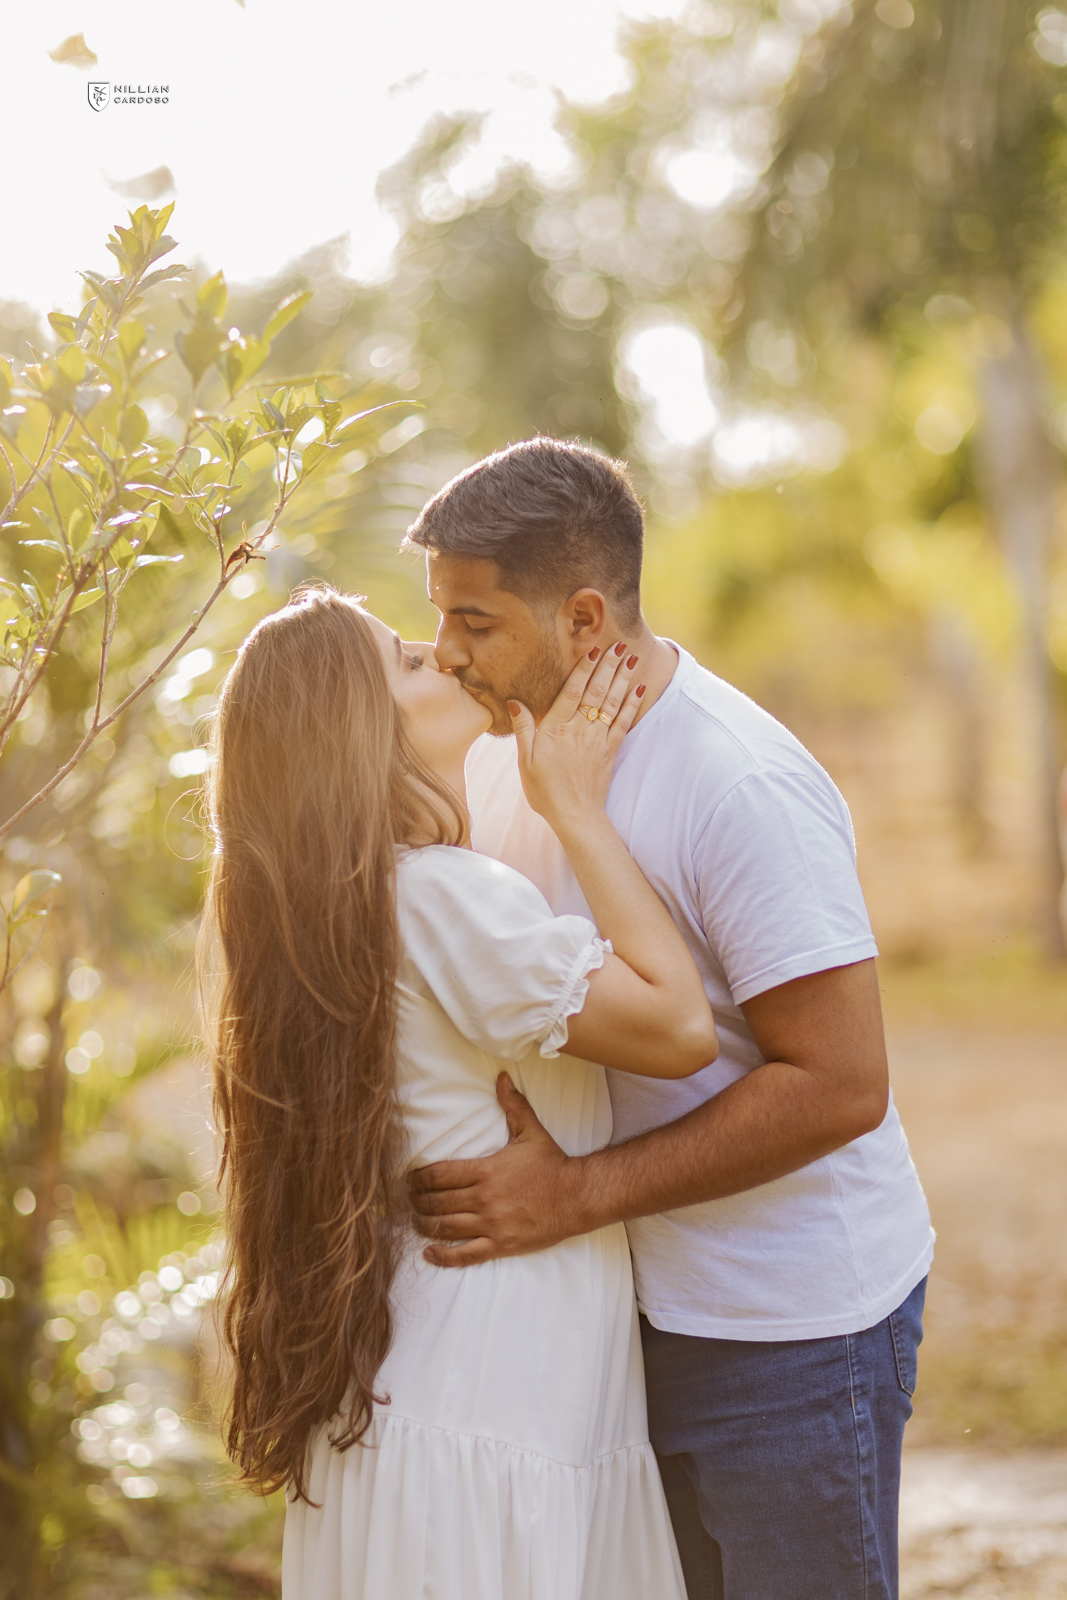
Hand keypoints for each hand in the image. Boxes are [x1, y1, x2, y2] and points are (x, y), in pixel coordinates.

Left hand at [408, 1074, 584, 1265]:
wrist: (577, 1196)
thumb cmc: (552, 1164)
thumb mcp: (531, 1131)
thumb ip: (512, 1104)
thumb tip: (501, 1077)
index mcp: (486, 1170)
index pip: (439, 1175)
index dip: (418, 1179)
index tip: (410, 1180)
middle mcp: (484, 1199)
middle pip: (437, 1202)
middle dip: (417, 1202)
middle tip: (407, 1200)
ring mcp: (491, 1224)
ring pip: (445, 1227)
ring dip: (424, 1225)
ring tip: (415, 1221)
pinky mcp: (501, 1245)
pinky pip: (465, 1255)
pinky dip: (443, 1256)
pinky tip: (429, 1253)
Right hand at [507, 642, 643, 830]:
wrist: (574, 816)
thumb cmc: (545, 790)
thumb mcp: (525, 760)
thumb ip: (524, 728)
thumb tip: (515, 701)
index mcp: (557, 728)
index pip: (572, 691)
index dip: (583, 669)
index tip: (592, 649)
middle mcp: (580, 729)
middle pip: (596, 691)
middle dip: (608, 666)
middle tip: (618, 644)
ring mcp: (598, 739)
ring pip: (612, 702)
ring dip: (622, 678)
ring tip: (630, 657)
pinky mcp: (611, 751)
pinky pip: (623, 722)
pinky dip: (632, 704)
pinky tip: (639, 689)